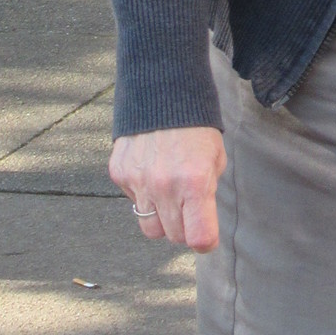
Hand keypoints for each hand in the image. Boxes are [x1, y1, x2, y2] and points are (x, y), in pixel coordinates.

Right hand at [110, 127, 226, 250]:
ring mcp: (138, 181)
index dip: (206, 241)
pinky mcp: (120, 174)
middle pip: (174, 236)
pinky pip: (134, 202)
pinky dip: (144, 196)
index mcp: (195, 182)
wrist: (163, 93)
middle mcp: (164, 186)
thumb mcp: (215, 160)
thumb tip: (200, 225)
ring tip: (170, 194)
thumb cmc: (196, 129)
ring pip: (150, 228)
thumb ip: (207, 195)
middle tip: (189, 207)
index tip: (207, 235)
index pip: (200, 238)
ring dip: (162, 217)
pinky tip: (152, 173)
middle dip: (184, 227)